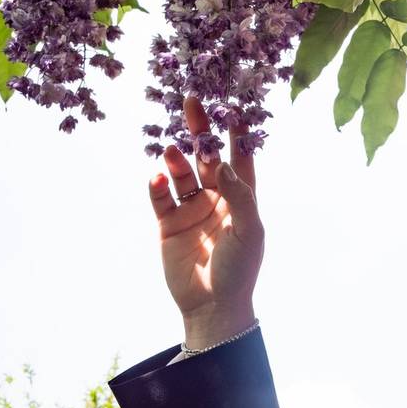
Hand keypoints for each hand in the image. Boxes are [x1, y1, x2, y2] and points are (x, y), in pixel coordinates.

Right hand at [147, 95, 263, 348]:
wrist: (213, 306)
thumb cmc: (240, 269)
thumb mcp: (249, 230)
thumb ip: (239, 195)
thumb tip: (226, 163)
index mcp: (241, 198)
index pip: (240, 158)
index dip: (238, 134)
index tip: (234, 106)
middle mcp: (216, 198)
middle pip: (206, 156)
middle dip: (200, 131)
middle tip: (192, 101)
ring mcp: (191, 209)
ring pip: (181, 173)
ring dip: (176, 158)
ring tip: (172, 148)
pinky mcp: (168, 223)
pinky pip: (160, 197)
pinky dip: (157, 184)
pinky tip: (157, 176)